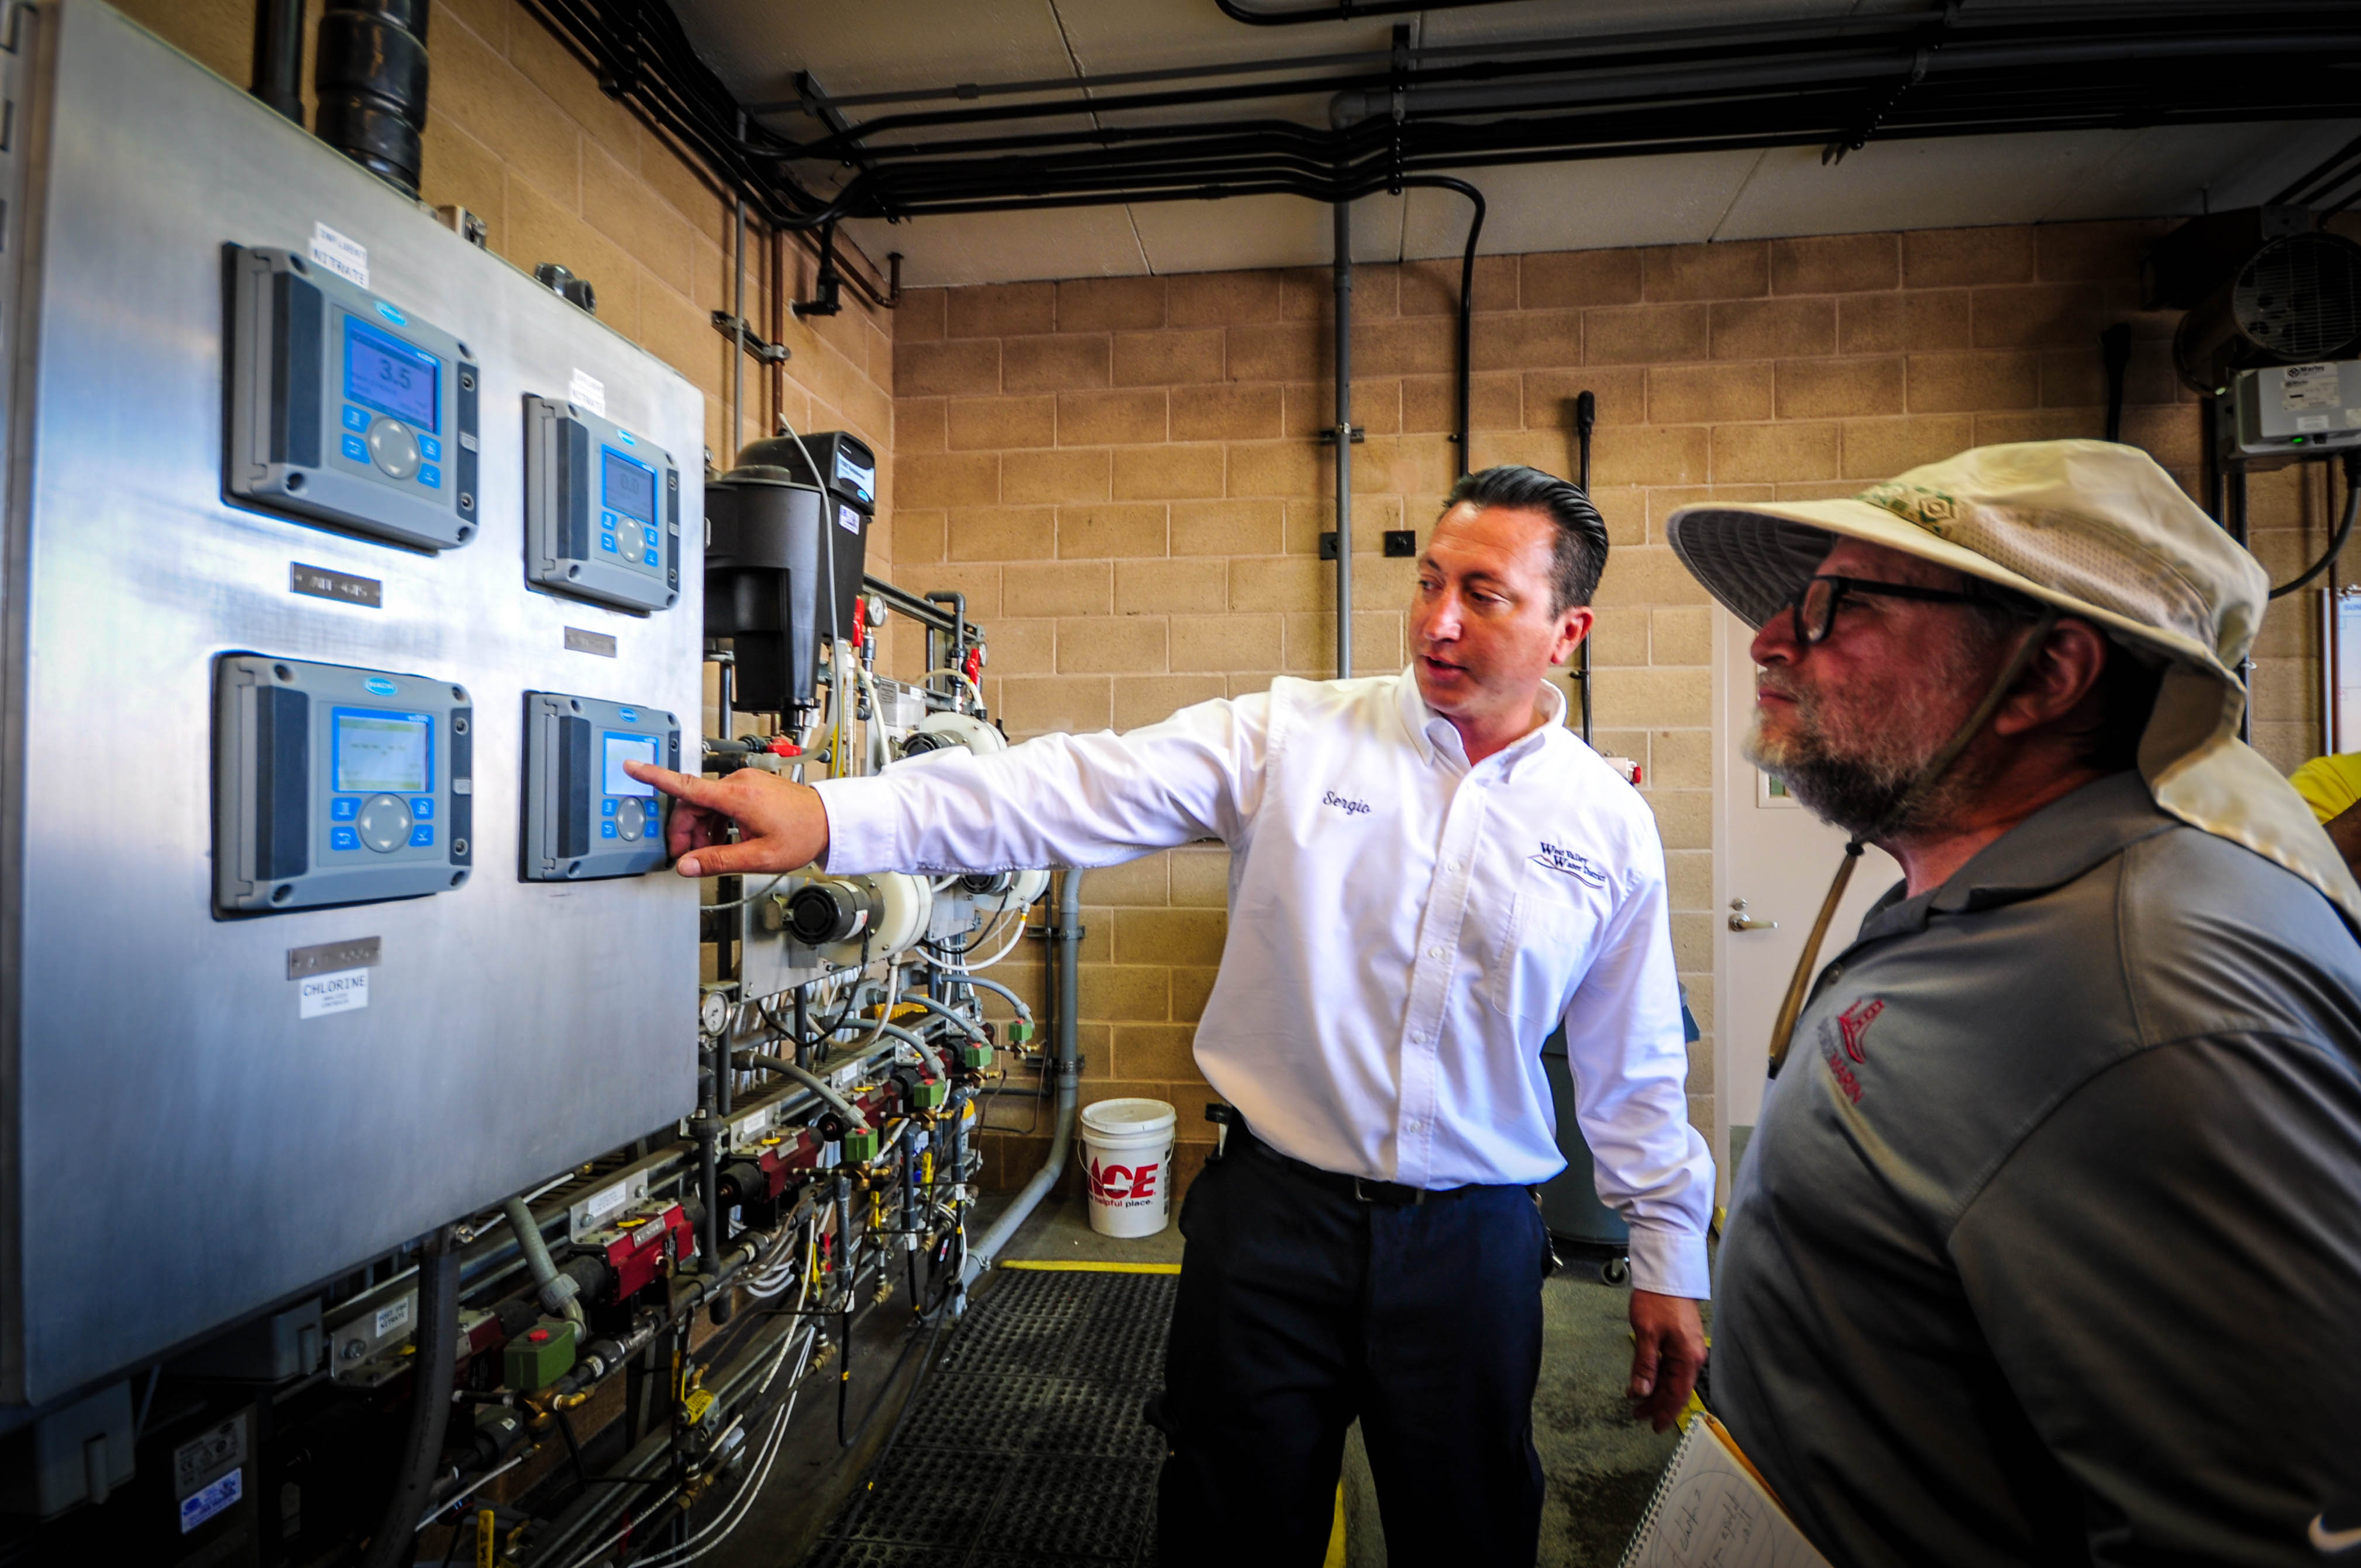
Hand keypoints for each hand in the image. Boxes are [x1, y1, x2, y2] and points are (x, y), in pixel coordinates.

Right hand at [622, 761, 830, 876]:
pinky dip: (716, 821)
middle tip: (686, 857)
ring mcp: (746, 782)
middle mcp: (739, 783)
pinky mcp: (751, 787)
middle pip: (693, 802)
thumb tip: (686, 866)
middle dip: (684, 830)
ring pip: (706, 803)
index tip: (632, 767)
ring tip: (710, 853)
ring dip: (701, 829)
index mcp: (737, 796)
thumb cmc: (802, 835)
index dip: (655, 777)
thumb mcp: (758, 857)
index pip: (686, 785)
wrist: (829, 821)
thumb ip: (718, 861)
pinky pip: (721, 802)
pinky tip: (724, 841)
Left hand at [1628, 1289, 1705, 1431]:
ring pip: (1672, 1378)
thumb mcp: (1646, 1333)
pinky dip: (1658, 1375)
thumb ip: (1644, 1365)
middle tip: (1637, 1414)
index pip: (1677, 1395)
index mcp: (1687, 1358)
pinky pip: (1671, 1366)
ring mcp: (1688, 1349)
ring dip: (1655, 1389)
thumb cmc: (1658, 1301)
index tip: (1654, 1426)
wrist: (1667, 1275)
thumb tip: (1641, 1392)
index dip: (1665, 1413)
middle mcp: (1692, 1357)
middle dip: (1656, 1403)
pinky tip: (1645, 1379)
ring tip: (1637, 1399)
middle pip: (1675, 1388)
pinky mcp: (1682, 1341)